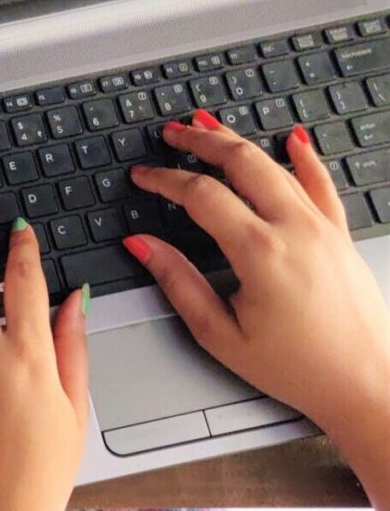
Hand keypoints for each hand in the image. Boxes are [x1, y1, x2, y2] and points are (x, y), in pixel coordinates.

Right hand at [127, 110, 389, 510]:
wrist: (368, 385)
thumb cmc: (299, 369)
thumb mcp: (221, 335)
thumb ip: (178, 282)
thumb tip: (143, 246)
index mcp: (260, 253)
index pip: (201, 195)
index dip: (164, 179)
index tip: (143, 175)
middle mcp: (296, 229)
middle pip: (241, 162)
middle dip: (201, 140)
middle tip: (173, 132)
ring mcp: (324, 227)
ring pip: (276, 164)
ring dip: (239, 140)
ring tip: (210, 125)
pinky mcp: (341, 235)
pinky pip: (321, 183)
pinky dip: (304, 157)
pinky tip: (294, 139)